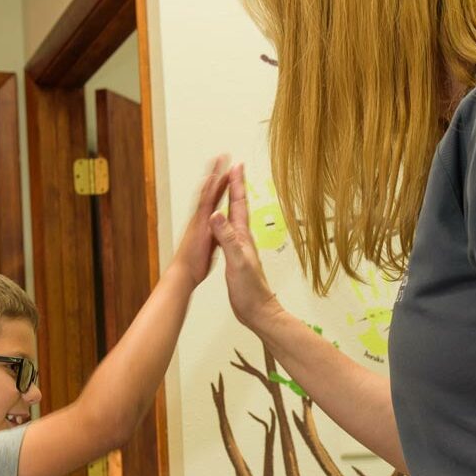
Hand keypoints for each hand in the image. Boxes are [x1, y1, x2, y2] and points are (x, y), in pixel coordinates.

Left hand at [173, 154, 232, 287]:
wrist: (182, 273)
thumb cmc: (194, 262)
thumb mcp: (207, 246)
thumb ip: (213, 228)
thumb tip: (217, 214)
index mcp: (203, 219)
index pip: (212, 192)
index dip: (219, 176)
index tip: (225, 161)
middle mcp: (199, 217)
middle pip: (208, 189)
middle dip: (216, 172)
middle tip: (223, 157)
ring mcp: (198, 221)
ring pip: (206, 196)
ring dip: (213, 182)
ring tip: (219, 171)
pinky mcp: (199, 228)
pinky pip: (205, 207)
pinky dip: (211, 198)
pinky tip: (214, 197)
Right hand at [209, 163, 278, 328]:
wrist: (258, 311)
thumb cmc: (250, 290)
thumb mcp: (237, 262)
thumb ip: (227, 238)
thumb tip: (217, 214)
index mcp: (242, 237)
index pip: (238, 205)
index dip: (236, 185)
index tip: (235, 165)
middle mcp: (242, 239)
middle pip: (237, 207)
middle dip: (235, 186)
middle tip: (233, 168)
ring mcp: (240, 248)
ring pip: (234, 218)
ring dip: (231, 201)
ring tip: (228, 189)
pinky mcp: (236, 258)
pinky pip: (229, 233)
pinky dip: (225, 222)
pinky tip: (223, 223)